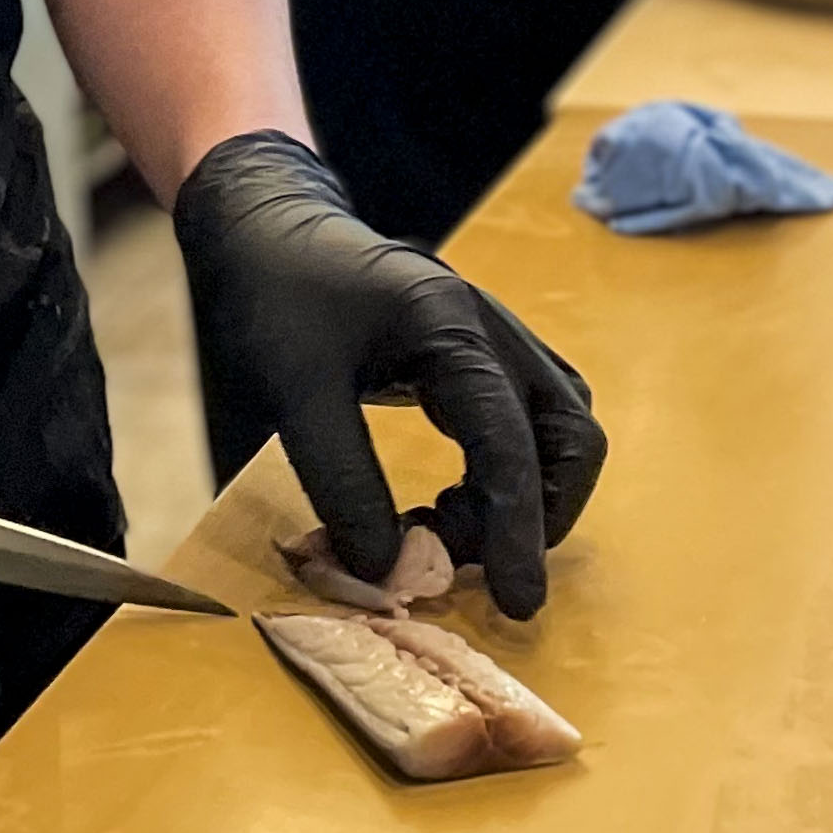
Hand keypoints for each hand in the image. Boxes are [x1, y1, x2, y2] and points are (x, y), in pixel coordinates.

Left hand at [174, 130, 603, 618]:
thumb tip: (389, 573)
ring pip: (557, 429)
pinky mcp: (477, 352)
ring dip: (527, 495)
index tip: (514, 604)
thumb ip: (342, 482)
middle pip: (568, 435)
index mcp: (453, 328)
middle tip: (465, 564)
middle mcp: (492, 329)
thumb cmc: (275, 297)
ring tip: (448, 530)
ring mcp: (493, 336)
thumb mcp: (293, 393)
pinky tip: (450, 498)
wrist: (264, 228)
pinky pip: (526, 420)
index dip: (516, 531)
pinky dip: (508, 471)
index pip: (510, 445)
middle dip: (537, 514)